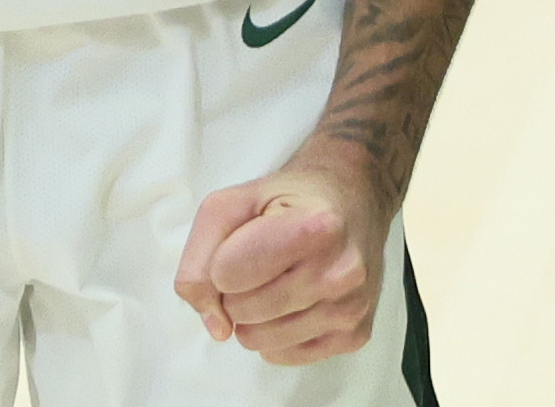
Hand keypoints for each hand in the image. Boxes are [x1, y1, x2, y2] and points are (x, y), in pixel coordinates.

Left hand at [174, 144, 390, 365]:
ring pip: (260, 341)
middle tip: (257, 262)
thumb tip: (215, 325)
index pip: (226, 273)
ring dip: (253, 315)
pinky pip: (284, 356)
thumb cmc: (287, 199)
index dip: (221, 260)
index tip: (241, 243)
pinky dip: (275, 334)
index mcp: (313, 227)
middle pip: (242, 311)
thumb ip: (200, 256)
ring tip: (274, 280)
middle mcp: (339, 272)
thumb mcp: (232, 203)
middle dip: (236, 290)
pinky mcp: (354, 336)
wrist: (349, 200)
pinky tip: (292, 301)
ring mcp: (350, 308)